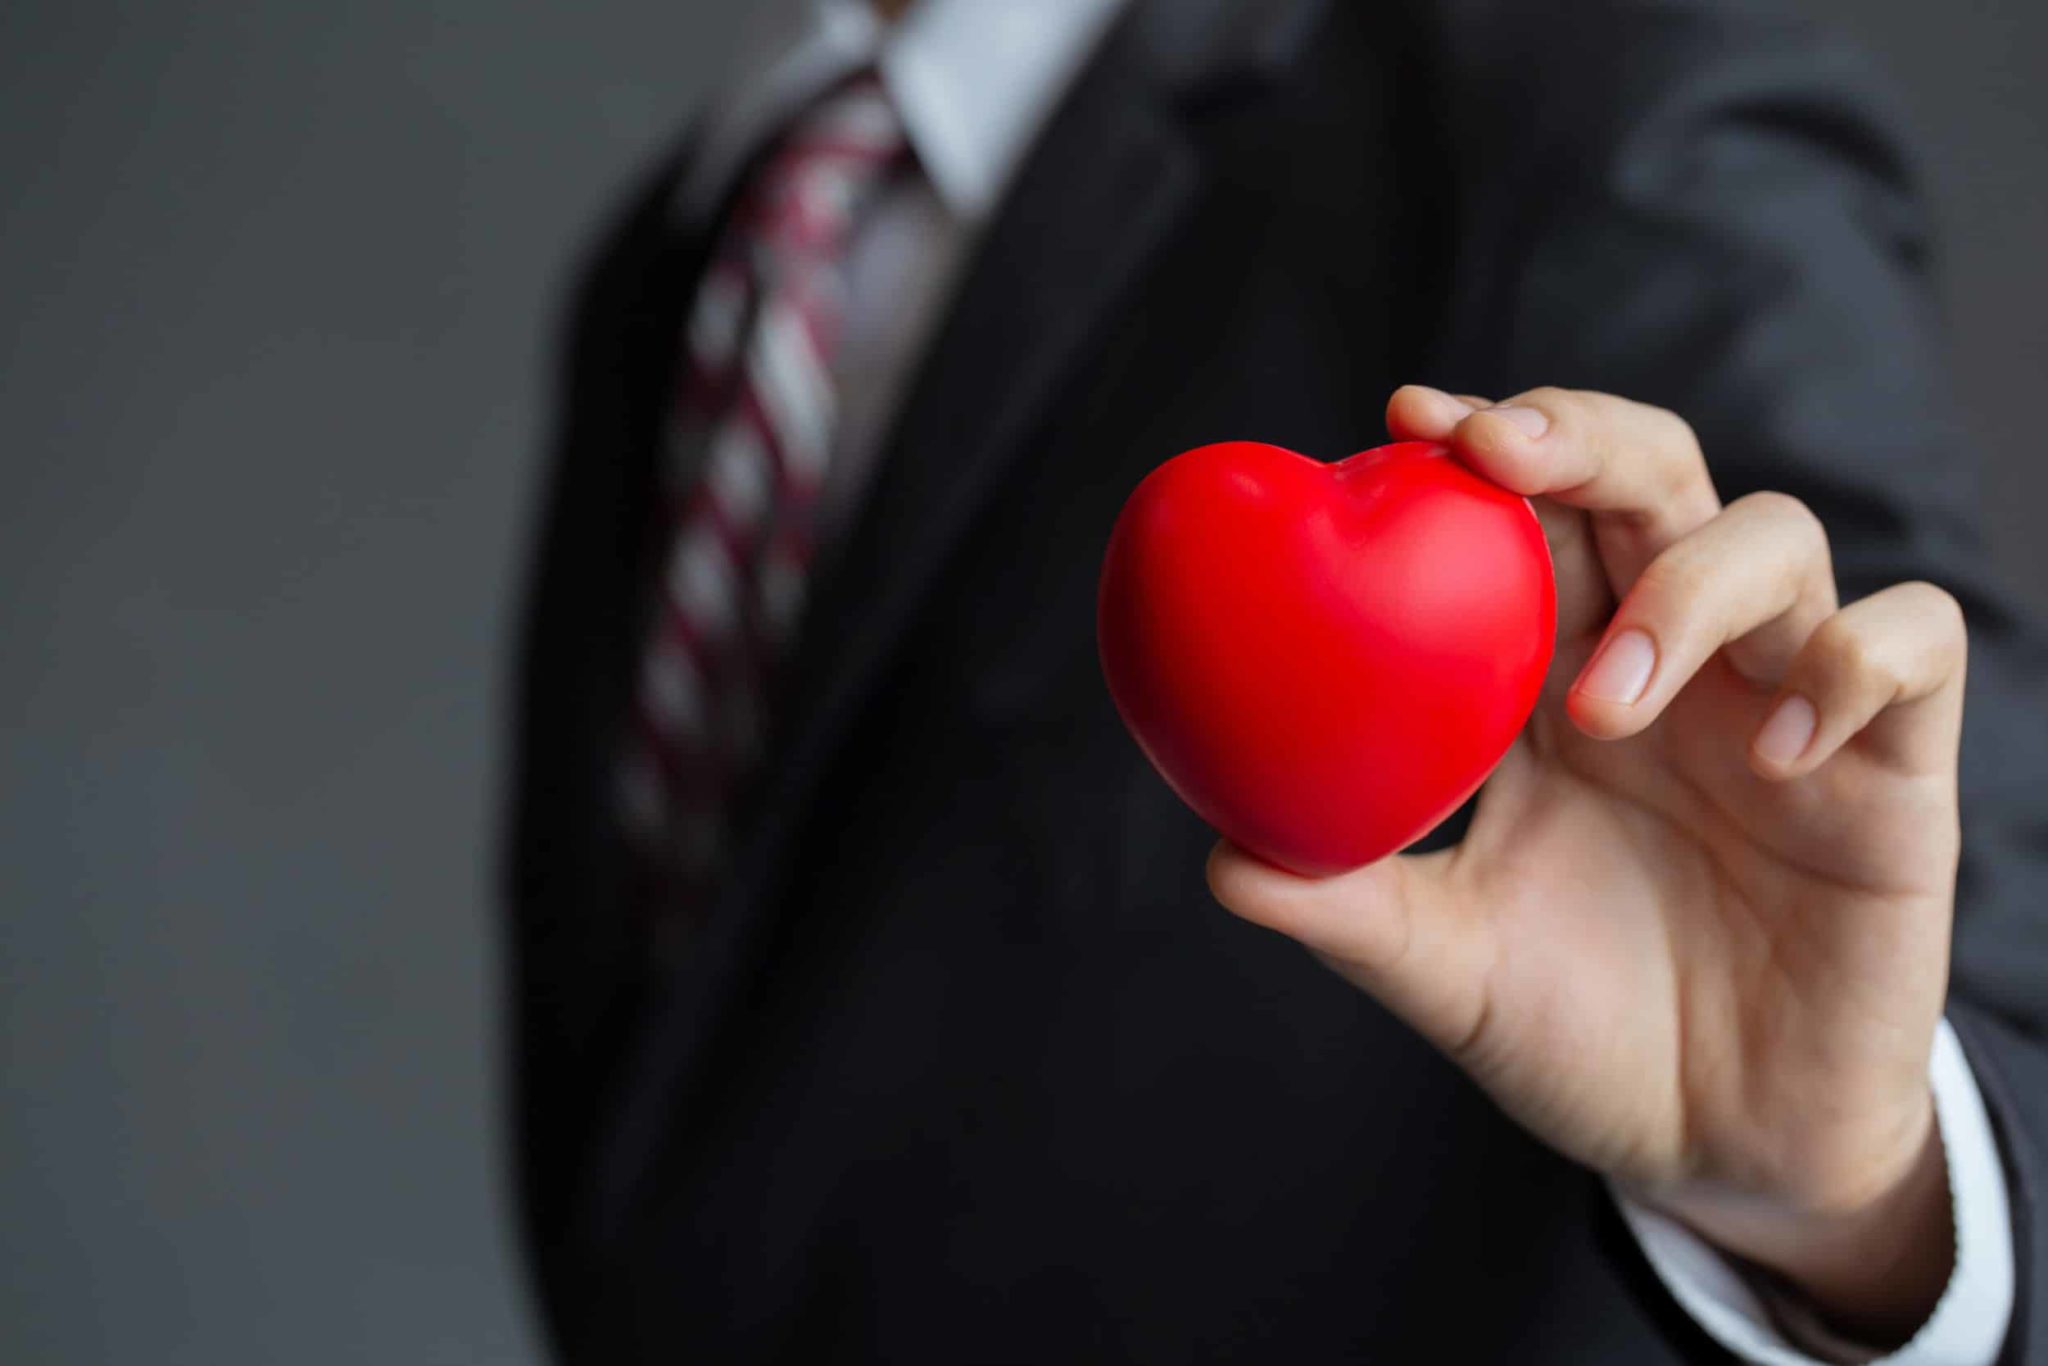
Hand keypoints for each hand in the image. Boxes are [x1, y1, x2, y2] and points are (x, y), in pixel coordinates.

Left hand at [1208, 386, 1965, 1340]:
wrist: (1723, 1146)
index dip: (1482, 446)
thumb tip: (1224, 862)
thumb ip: (1352, 910)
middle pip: (1652, 474)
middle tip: (1498, 455)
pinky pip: (1915, 646)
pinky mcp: (1893, 768)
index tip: (1406, 418)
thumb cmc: (1580, 1031)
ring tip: (1610, 705)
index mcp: (1555, 681)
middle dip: (1581, 436)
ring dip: (1687, 586)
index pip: (1531, 517)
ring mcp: (1784, 701)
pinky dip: (1854, 660)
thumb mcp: (1450, 969)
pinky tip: (1777, 751)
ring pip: (1776, 535)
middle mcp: (1670, 663)